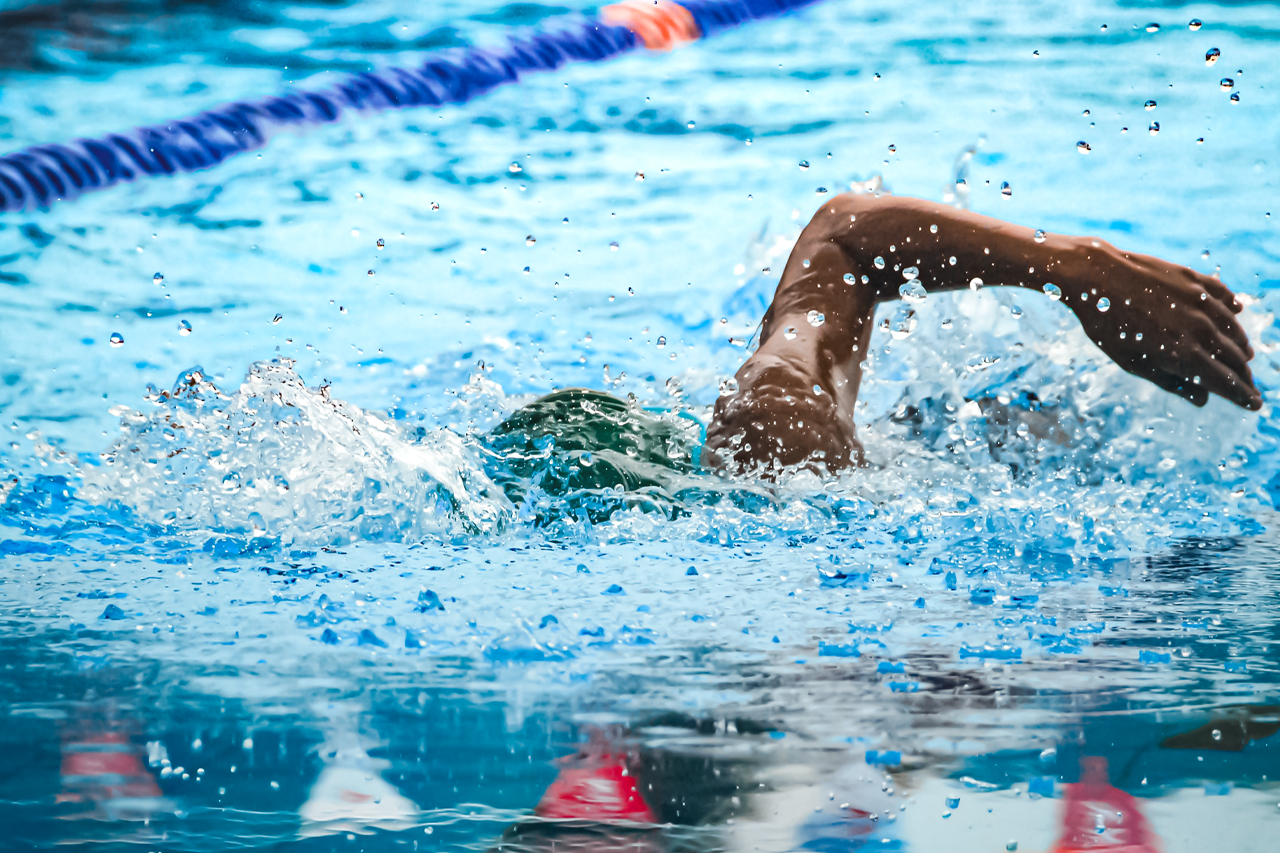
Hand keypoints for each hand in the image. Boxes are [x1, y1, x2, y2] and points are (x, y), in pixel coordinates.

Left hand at [1065, 239, 1260, 408]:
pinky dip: (1231, 308)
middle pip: (1234, 358)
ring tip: (1244, 357)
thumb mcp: (1132, 362)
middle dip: (1244, 376)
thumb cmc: (1108, 325)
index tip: (1255, 404)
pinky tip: (1236, 312)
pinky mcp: (1194, 279)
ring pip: (1232, 329)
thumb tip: (1202, 400)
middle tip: (1249, 387)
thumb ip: (1169, 381)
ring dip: (1240, 346)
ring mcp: (1199, 301)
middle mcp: (1199, 328)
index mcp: (1183, 354)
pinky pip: (1222, 296)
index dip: (1243, 395)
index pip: (1225, 381)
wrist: (1096, 276)